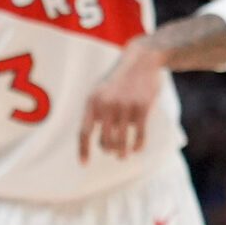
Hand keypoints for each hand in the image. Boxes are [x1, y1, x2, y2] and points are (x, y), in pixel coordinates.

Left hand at [78, 40, 169, 162]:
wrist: (141, 60)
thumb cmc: (119, 79)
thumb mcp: (100, 91)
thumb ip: (95, 111)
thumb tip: (90, 136)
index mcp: (92, 103)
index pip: (84, 132)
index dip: (83, 150)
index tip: (84, 164)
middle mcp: (106, 106)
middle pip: (104, 140)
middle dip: (108, 149)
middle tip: (113, 154)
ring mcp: (125, 107)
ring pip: (121, 140)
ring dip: (122, 152)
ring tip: (123, 156)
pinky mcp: (142, 107)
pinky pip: (139, 134)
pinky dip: (137, 145)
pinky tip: (137, 149)